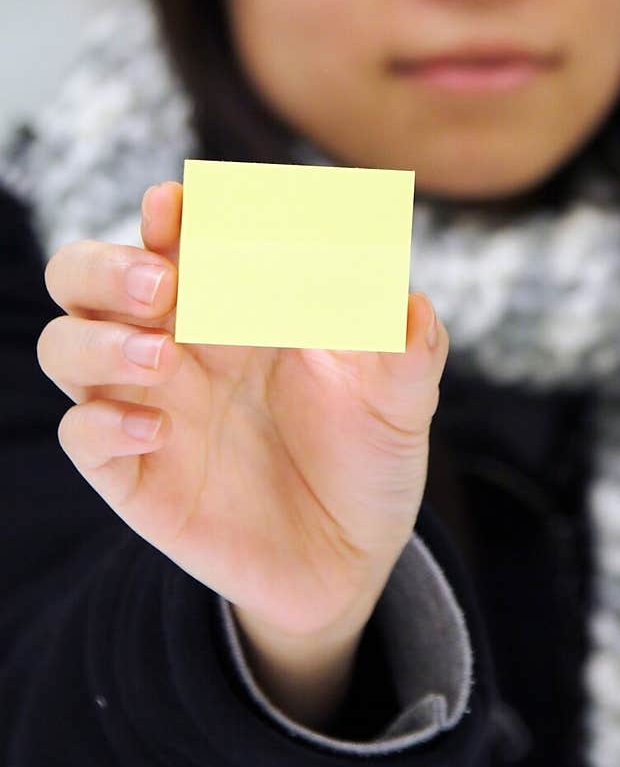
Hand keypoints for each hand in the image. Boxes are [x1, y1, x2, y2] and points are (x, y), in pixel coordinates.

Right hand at [38, 182, 447, 658]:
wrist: (350, 561)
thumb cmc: (368, 455)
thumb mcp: (402, 399)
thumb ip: (407, 344)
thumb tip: (406, 296)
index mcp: (233, 302)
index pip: (176, 236)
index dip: (168, 214)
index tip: (179, 205)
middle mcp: (178, 343)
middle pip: (87, 276)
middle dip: (108, 265)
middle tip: (162, 283)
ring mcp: (148, 404)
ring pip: (65, 343)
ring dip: (99, 338)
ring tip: (163, 357)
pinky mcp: (134, 473)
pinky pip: (81, 432)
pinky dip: (102, 422)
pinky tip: (156, 431)